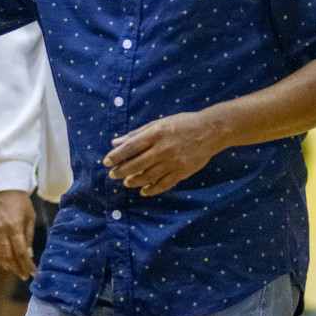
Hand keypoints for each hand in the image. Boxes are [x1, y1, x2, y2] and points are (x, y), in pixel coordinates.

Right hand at [0, 190, 36, 279]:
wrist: (3, 188)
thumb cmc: (20, 202)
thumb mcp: (30, 217)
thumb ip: (29, 236)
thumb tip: (29, 255)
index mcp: (14, 227)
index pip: (21, 252)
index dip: (27, 265)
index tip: (33, 273)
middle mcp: (2, 231)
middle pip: (9, 256)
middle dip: (18, 268)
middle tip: (24, 276)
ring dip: (8, 265)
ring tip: (16, 271)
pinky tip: (4, 264)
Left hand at [103, 111, 226, 196]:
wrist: (210, 131)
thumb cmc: (181, 124)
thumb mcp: (158, 123)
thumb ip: (136, 133)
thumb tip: (115, 142)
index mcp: (156, 134)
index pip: (131, 146)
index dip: (117, 155)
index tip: (106, 161)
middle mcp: (163, 149)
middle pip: (137, 163)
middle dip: (122, 171)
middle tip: (112, 175)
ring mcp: (173, 162)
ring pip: (149, 176)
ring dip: (134, 181)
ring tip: (126, 182)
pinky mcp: (182, 172)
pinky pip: (164, 184)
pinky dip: (152, 189)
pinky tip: (143, 191)